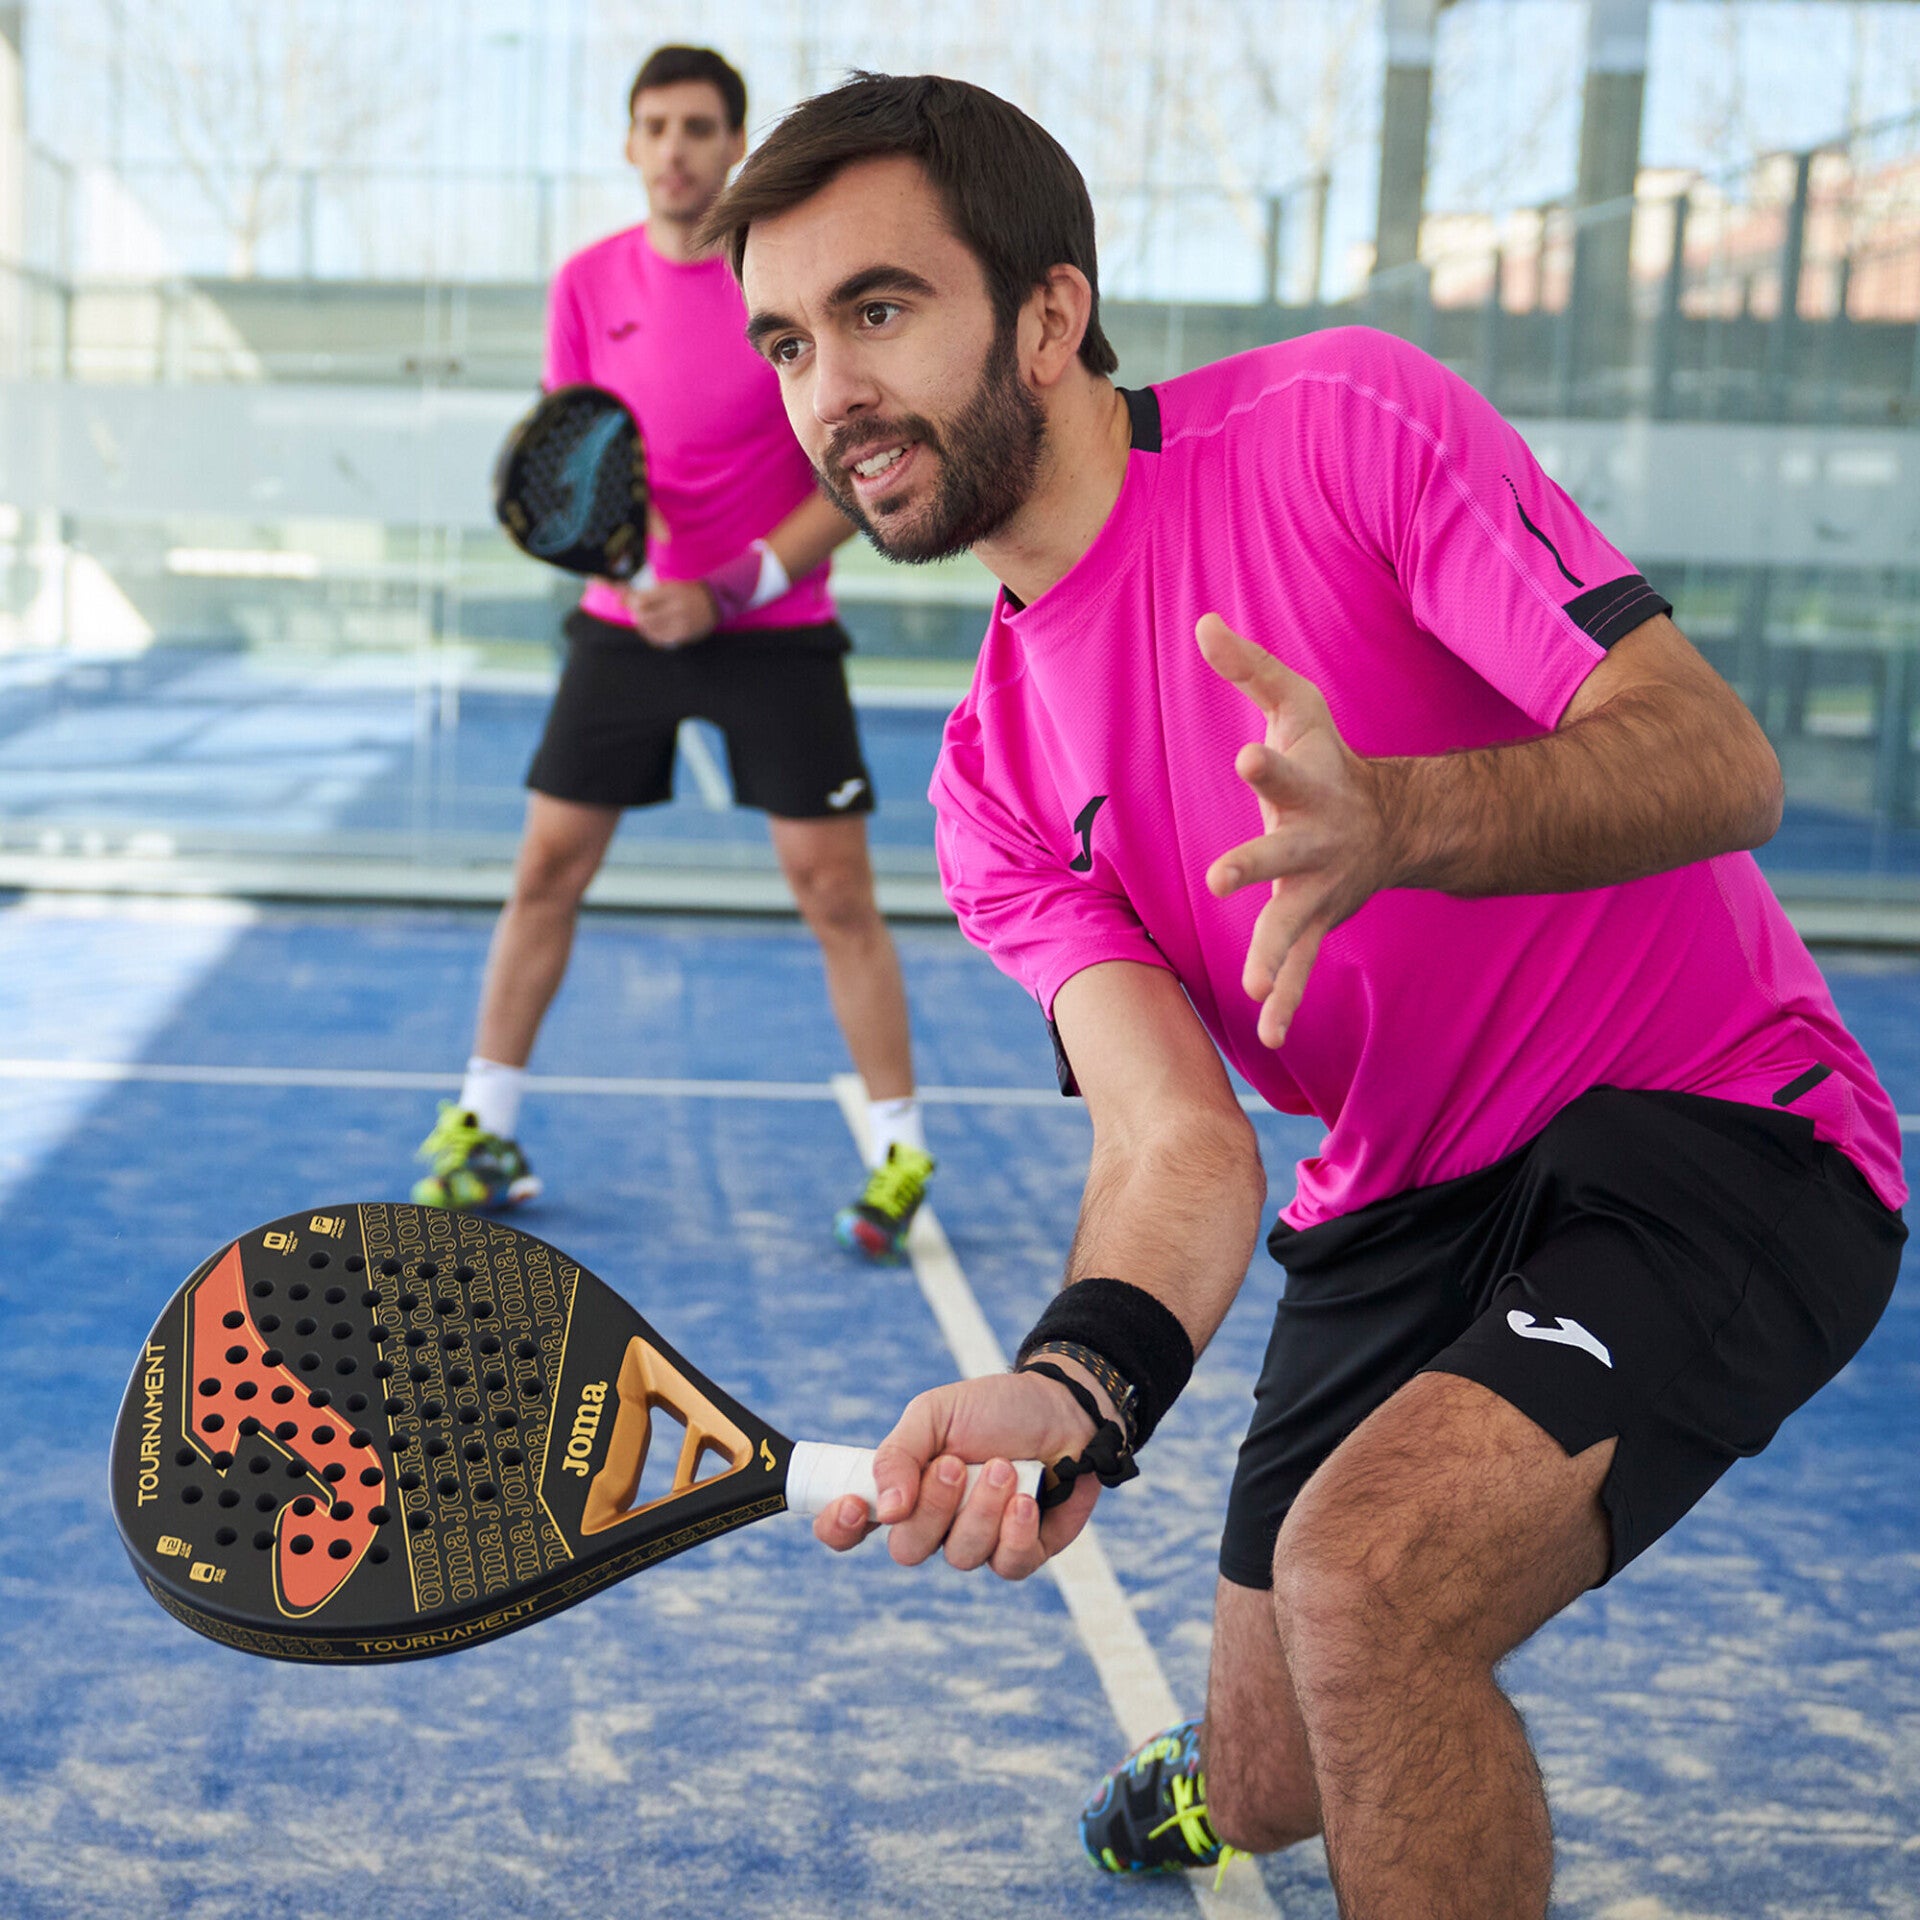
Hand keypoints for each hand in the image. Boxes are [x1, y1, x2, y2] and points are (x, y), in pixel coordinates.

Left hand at [621, 577, 717, 647]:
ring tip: (644, 622)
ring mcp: (681, 622)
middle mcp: (676, 607)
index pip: (642, 600)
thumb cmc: (686, 592)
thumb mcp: (669, 586)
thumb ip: (646, 593)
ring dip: (643, 627)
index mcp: (672, 592)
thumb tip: (620, 599)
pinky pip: (661, 639)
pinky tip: (652, 631)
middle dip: (636, 616)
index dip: (631, 604)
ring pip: (652, 630)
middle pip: (645, 616)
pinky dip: (652, 636)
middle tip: (636, 614)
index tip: (629, 604)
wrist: (714, 602)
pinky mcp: (684, 635)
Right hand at [812, 1371, 1103, 1580]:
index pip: (852, 1527)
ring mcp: (978, 1541)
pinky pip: (1007, 1565)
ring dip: (983, 1507)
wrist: (1065, 1406)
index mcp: (903, 1488)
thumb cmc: (995, 1408)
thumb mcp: (937, 1413)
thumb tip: (887, 1511)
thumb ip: (899, 1453)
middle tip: (956, 1463)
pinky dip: (1016, 1530)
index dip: (840, 1527)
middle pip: (908, 1549)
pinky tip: (1027, 1499)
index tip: (855, 1505)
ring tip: (1006, 1465)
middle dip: (933, 1506)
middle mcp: (935, 1523)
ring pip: (961, 1556)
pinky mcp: (1023, 1551)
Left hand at [1198, 612, 1393, 1047]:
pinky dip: (1287, 998)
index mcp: (1310, 790)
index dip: (1266, 767)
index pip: (1282, 773)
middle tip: (1221, 878)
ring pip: (1295, 925)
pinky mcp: (1316, 922)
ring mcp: (1319, 889)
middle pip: (1283, 853)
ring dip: (1277, 954)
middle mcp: (1316, 843)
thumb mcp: (1296, 708)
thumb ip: (1250, 670)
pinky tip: (1268, 1033)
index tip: (1245, 758)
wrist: (1394, 824)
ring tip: (1257, 984)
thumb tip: (1201, 622)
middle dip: (1254, 865)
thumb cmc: (1330, 759)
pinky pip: (1300, 966)